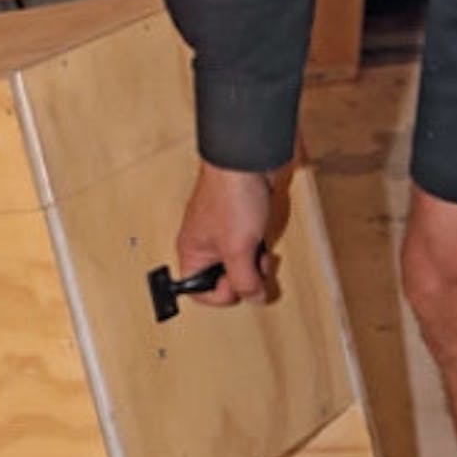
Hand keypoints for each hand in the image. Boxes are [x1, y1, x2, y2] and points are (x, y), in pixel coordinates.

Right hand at [175, 161, 271, 305]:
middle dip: (243, 277)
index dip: (220, 295)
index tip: (238, 285)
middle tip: (253, 267)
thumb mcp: (238, 249)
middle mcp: (204, 244)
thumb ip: (245, 280)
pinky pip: (250, 246)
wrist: (247, 159)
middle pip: (222, 279)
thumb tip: (254, 297)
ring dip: (254, 263)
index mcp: (192, 252)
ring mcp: (223, 232)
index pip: (198, 292)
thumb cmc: (231, 195)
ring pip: (238, 264)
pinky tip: (264, 235)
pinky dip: (260, 247)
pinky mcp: (241, 221)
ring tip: (261, 250)